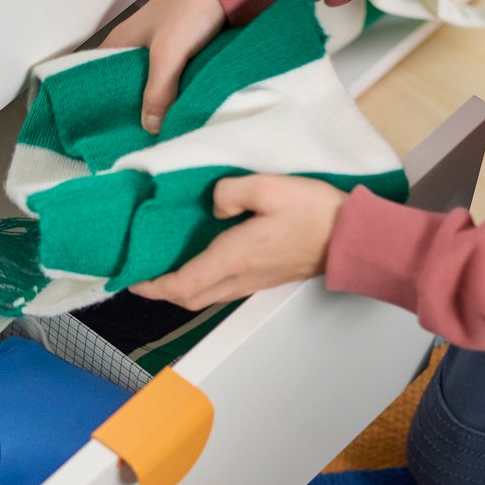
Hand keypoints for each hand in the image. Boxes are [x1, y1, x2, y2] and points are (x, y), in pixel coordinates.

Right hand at [99, 0, 224, 133]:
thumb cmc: (190, 7)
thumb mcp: (168, 52)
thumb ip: (157, 90)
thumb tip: (150, 128)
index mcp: (121, 41)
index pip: (98, 76)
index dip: (99, 102)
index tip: (103, 130)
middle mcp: (136, 47)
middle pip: (127, 87)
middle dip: (132, 111)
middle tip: (134, 142)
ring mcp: (161, 51)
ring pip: (152, 86)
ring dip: (157, 106)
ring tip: (156, 137)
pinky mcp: (183, 54)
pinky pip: (174, 82)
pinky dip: (176, 97)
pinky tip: (178, 116)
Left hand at [131, 175, 347, 311]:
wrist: (351, 238)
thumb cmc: (316, 214)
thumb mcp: (270, 187)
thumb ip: (232, 192)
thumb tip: (215, 205)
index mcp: (234, 258)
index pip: (182, 284)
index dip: (152, 286)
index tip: (132, 281)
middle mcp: (240, 277)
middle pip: (189, 298)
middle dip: (161, 292)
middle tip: (143, 277)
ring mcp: (253, 282)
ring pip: (206, 296)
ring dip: (181, 289)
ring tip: (165, 272)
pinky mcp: (264, 278)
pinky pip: (222, 288)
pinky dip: (202, 283)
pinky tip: (201, 264)